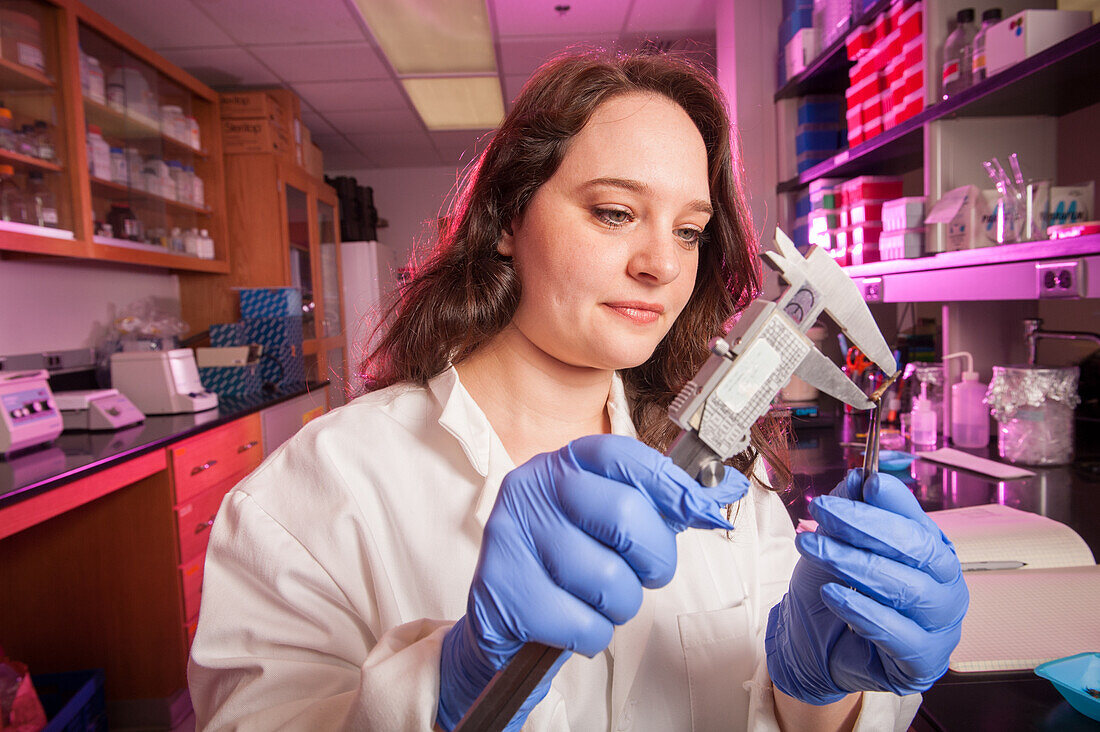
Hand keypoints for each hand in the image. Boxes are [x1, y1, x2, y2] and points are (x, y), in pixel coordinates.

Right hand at [437, 434, 748, 729]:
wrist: (502, 620)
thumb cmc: (566, 564)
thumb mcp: (600, 521)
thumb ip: (653, 504)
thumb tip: (720, 492)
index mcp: (559, 463)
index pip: (623, 455)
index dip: (670, 484)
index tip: (701, 510)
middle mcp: (530, 488)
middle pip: (625, 516)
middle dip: (653, 559)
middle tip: (644, 573)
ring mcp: (511, 537)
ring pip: (609, 578)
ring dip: (620, 605)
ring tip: (597, 600)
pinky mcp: (503, 592)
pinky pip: (585, 624)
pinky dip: (592, 635)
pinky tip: (572, 623)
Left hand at [765, 470, 968, 704]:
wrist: (811, 647)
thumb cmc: (831, 590)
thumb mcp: (833, 544)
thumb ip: (849, 512)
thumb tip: (859, 476)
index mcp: (931, 551)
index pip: (918, 519)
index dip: (894, 500)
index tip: (866, 482)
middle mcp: (945, 585)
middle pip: (918, 548)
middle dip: (866, 524)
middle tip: (821, 507)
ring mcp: (940, 625)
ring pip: (908, 587)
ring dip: (854, 563)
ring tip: (814, 548)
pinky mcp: (924, 660)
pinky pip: (898, 633)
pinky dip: (862, 610)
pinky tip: (832, 593)